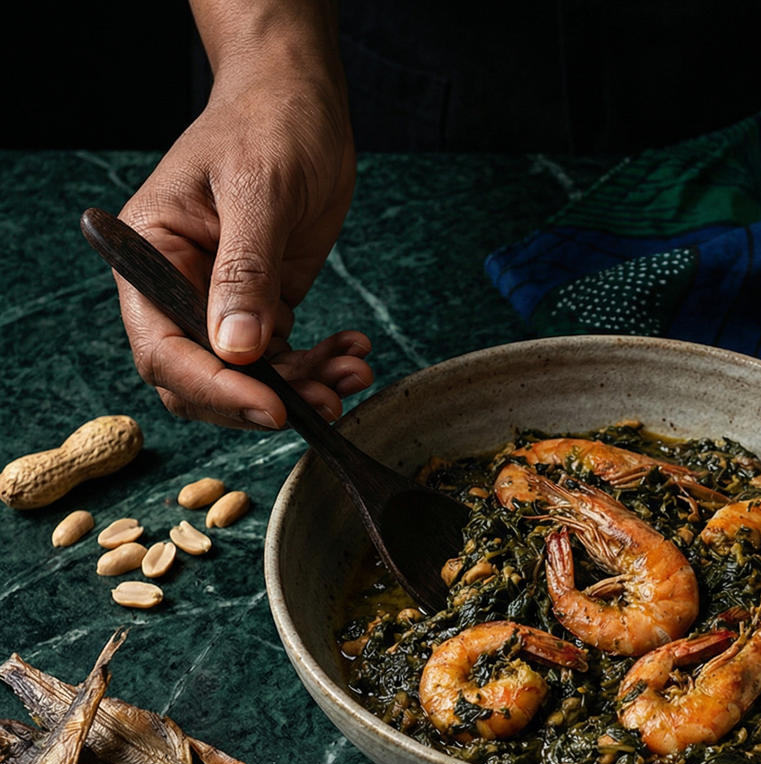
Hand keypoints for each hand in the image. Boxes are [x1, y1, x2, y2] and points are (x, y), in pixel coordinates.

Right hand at [116, 55, 371, 429]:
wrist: (302, 101)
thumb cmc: (267, 123)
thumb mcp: (257, 191)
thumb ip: (244, 272)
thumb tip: (236, 349)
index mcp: (150, 257)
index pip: (165, 350)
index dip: (215, 388)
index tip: (271, 407)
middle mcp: (178, 288)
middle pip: (203, 380)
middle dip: (264, 399)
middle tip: (325, 405)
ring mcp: (222, 302)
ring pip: (251, 378)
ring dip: (304, 388)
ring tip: (353, 376)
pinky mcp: (265, 306)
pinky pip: (286, 358)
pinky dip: (320, 367)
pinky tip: (354, 354)